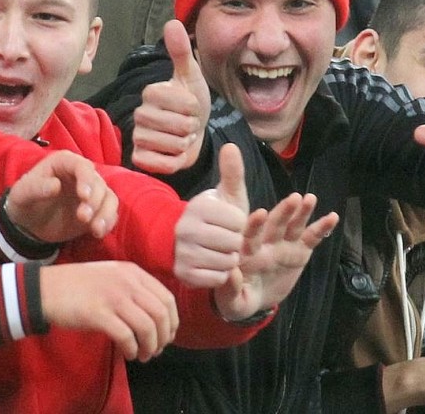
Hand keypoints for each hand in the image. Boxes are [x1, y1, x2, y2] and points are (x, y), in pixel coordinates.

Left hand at [6, 150, 118, 241]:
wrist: (28, 223)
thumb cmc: (25, 201)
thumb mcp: (22, 193)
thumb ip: (36, 187)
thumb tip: (56, 185)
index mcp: (65, 163)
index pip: (83, 166)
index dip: (87, 180)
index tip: (84, 197)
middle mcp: (83, 174)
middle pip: (99, 183)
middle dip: (95, 201)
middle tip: (83, 218)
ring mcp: (92, 192)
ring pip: (109, 198)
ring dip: (105, 213)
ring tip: (94, 229)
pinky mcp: (97, 209)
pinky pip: (110, 213)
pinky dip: (108, 223)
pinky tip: (98, 233)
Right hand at [40, 261, 178, 361]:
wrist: (46, 288)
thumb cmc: (80, 285)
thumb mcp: (113, 275)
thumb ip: (134, 288)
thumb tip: (157, 315)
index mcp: (134, 272)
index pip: (167, 297)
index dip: (172, 320)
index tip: (168, 334)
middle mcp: (128, 282)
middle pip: (161, 313)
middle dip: (164, 336)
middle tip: (157, 349)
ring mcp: (114, 297)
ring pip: (147, 326)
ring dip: (150, 346)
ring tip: (143, 355)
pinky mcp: (98, 314)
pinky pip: (126, 336)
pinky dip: (132, 348)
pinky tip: (128, 354)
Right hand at [132, 19, 210, 173]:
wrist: (194, 132)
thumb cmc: (192, 102)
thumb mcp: (192, 77)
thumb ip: (182, 52)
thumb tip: (172, 22)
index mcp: (151, 92)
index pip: (179, 102)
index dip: (193, 107)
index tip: (192, 106)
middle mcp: (140, 114)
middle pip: (176, 125)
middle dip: (191, 127)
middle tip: (188, 124)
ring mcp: (138, 137)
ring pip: (170, 145)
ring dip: (184, 144)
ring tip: (182, 137)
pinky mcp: (140, 158)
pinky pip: (161, 163)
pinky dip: (175, 161)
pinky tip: (175, 153)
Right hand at [173, 143, 249, 286]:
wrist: (186, 243)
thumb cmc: (215, 218)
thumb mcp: (226, 196)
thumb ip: (232, 173)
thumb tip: (231, 146)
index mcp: (199, 207)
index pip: (239, 222)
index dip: (241, 225)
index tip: (231, 224)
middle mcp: (186, 228)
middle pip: (234, 244)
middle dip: (237, 244)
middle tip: (228, 241)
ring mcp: (182, 252)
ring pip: (227, 262)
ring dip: (230, 260)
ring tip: (221, 252)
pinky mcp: (183, 274)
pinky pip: (218, 279)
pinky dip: (221, 275)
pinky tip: (214, 265)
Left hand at [213, 193, 338, 320]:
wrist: (254, 300)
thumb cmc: (238, 299)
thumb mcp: (231, 301)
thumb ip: (230, 288)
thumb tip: (232, 273)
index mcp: (247, 252)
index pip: (250, 235)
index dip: (255, 225)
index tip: (261, 213)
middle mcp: (266, 243)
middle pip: (275, 224)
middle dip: (284, 211)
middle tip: (294, 198)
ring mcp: (284, 245)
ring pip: (294, 226)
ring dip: (302, 212)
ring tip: (310, 198)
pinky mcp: (300, 251)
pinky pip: (312, 238)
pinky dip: (322, 227)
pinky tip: (333, 217)